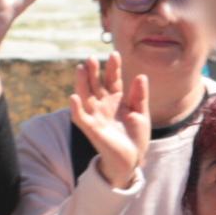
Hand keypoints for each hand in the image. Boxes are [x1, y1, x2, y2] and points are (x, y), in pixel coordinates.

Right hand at [66, 53, 152, 188]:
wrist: (131, 160)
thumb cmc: (135, 137)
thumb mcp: (141, 114)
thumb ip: (140, 96)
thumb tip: (140, 75)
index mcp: (116, 100)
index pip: (113, 80)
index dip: (113, 68)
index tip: (114, 54)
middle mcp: (103, 105)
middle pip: (96, 85)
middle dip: (93, 72)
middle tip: (92, 57)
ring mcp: (96, 116)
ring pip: (85, 96)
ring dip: (82, 83)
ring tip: (81, 69)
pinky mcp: (91, 129)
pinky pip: (80, 117)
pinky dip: (76, 108)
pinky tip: (73, 97)